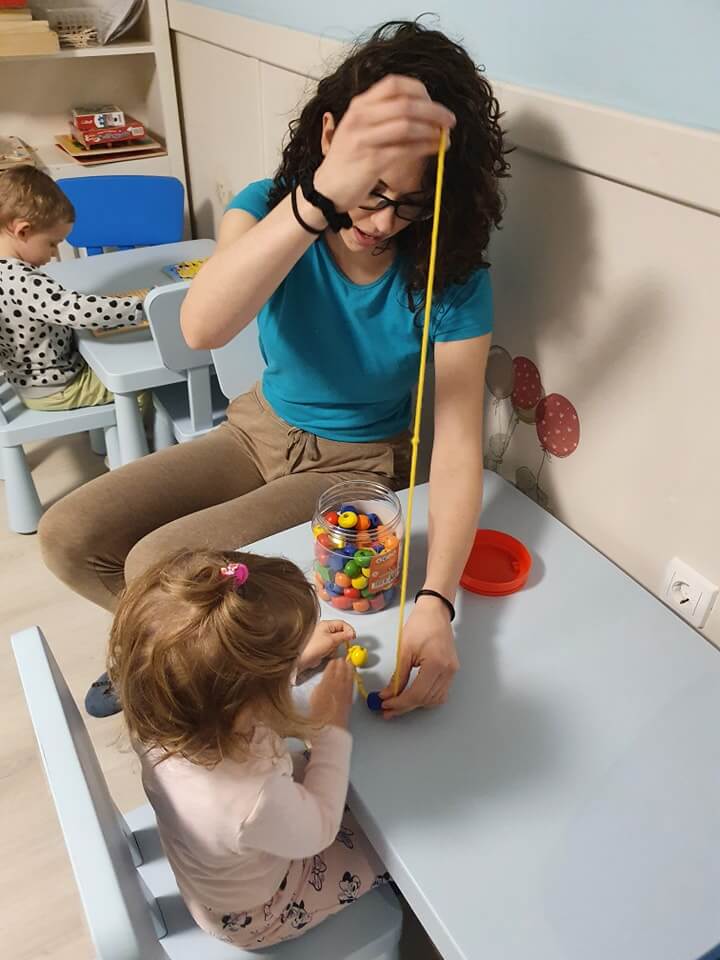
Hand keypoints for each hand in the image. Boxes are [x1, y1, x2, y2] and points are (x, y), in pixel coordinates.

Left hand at [298, 620, 355, 672]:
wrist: (301, 658)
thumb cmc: (312, 647)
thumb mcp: (331, 640)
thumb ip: (343, 636)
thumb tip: (351, 634)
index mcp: (326, 624)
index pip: (342, 624)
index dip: (349, 630)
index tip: (353, 637)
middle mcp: (324, 630)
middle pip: (340, 633)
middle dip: (341, 640)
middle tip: (338, 645)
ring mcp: (323, 638)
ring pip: (336, 642)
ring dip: (335, 647)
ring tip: (329, 650)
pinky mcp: (321, 647)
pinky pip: (331, 648)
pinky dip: (331, 652)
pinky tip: (325, 654)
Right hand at [310, 657, 354, 729]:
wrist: (330, 726)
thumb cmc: (319, 714)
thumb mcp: (314, 696)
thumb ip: (320, 685)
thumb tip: (324, 681)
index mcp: (327, 681)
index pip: (331, 668)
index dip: (332, 663)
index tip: (333, 660)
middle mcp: (338, 683)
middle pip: (341, 669)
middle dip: (341, 663)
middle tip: (341, 659)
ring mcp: (346, 689)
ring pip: (349, 674)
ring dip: (348, 667)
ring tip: (349, 663)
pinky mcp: (350, 696)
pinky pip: (352, 682)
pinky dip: (352, 676)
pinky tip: (352, 675)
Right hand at [314, 75, 454, 212]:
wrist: (327, 189)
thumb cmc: (350, 160)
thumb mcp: (361, 129)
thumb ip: (384, 117)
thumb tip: (424, 113)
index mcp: (360, 105)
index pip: (395, 84)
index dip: (420, 91)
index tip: (434, 103)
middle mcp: (361, 117)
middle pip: (406, 104)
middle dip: (434, 111)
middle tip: (450, 121)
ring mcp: (365, 139)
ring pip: (407, 125)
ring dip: (432, 130)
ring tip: (445, 138)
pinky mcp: (371, 161)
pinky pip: (405, 150)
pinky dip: (425, 148)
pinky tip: (435, 149)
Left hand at [379, 601, 458, 717]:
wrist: (435, 612)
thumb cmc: (420, 624)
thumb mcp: (404, 650)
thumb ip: (398, 676)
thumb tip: (388, 694)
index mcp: (436, 664)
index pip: (417, 694)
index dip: (399, 703)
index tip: (385, 705)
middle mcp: (448, 671)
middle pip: (425, 700)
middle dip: (405, 706)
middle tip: (387, 709)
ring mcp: (452, 672)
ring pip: (434, 700)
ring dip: (415, 704)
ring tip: (397, 703)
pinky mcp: (451, 671)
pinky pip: (440, 692)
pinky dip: (425, 697)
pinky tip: (412, 695)